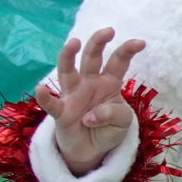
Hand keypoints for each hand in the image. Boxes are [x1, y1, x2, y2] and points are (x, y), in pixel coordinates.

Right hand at [38, 27, 145, 174]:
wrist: (92, 150)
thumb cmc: (108, 129)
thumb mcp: (123, 122)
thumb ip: (114, 114)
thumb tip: (91, 115)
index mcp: (108, 82)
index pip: (118, 62)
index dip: (127, 51)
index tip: (140, 42)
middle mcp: (89, 83)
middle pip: (92, 58)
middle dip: (98, 43)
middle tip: (108, 30)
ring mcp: (73, 95)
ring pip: (67, 71)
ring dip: (69, 56)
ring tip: (74, 42)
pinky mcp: (61, 112)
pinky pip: (51, 104)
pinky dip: (45, 97)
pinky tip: (41, 89)